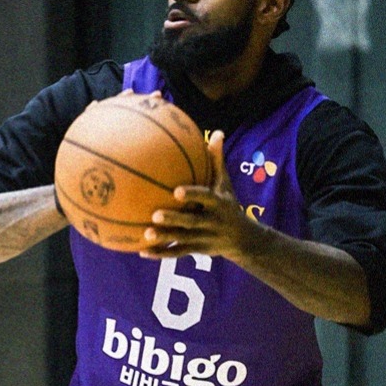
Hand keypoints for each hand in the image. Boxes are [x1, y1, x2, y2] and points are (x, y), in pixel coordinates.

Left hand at [139, 130, 254, 259]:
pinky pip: (176, 253)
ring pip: (183, 240)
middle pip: (192, 222)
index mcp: (219, 205)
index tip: (177, 191)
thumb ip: (217, 161)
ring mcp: (204, 239)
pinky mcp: (197, 250)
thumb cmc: (228, 205)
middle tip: (156, 215)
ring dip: (165, 238)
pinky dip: (160, 253)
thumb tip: (217, 133)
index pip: (207, 198)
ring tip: (145, 234)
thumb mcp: (226, 185)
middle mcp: (212, 223)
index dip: (193, 195)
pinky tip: (141, 251)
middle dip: (175, 220)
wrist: (244, 240)